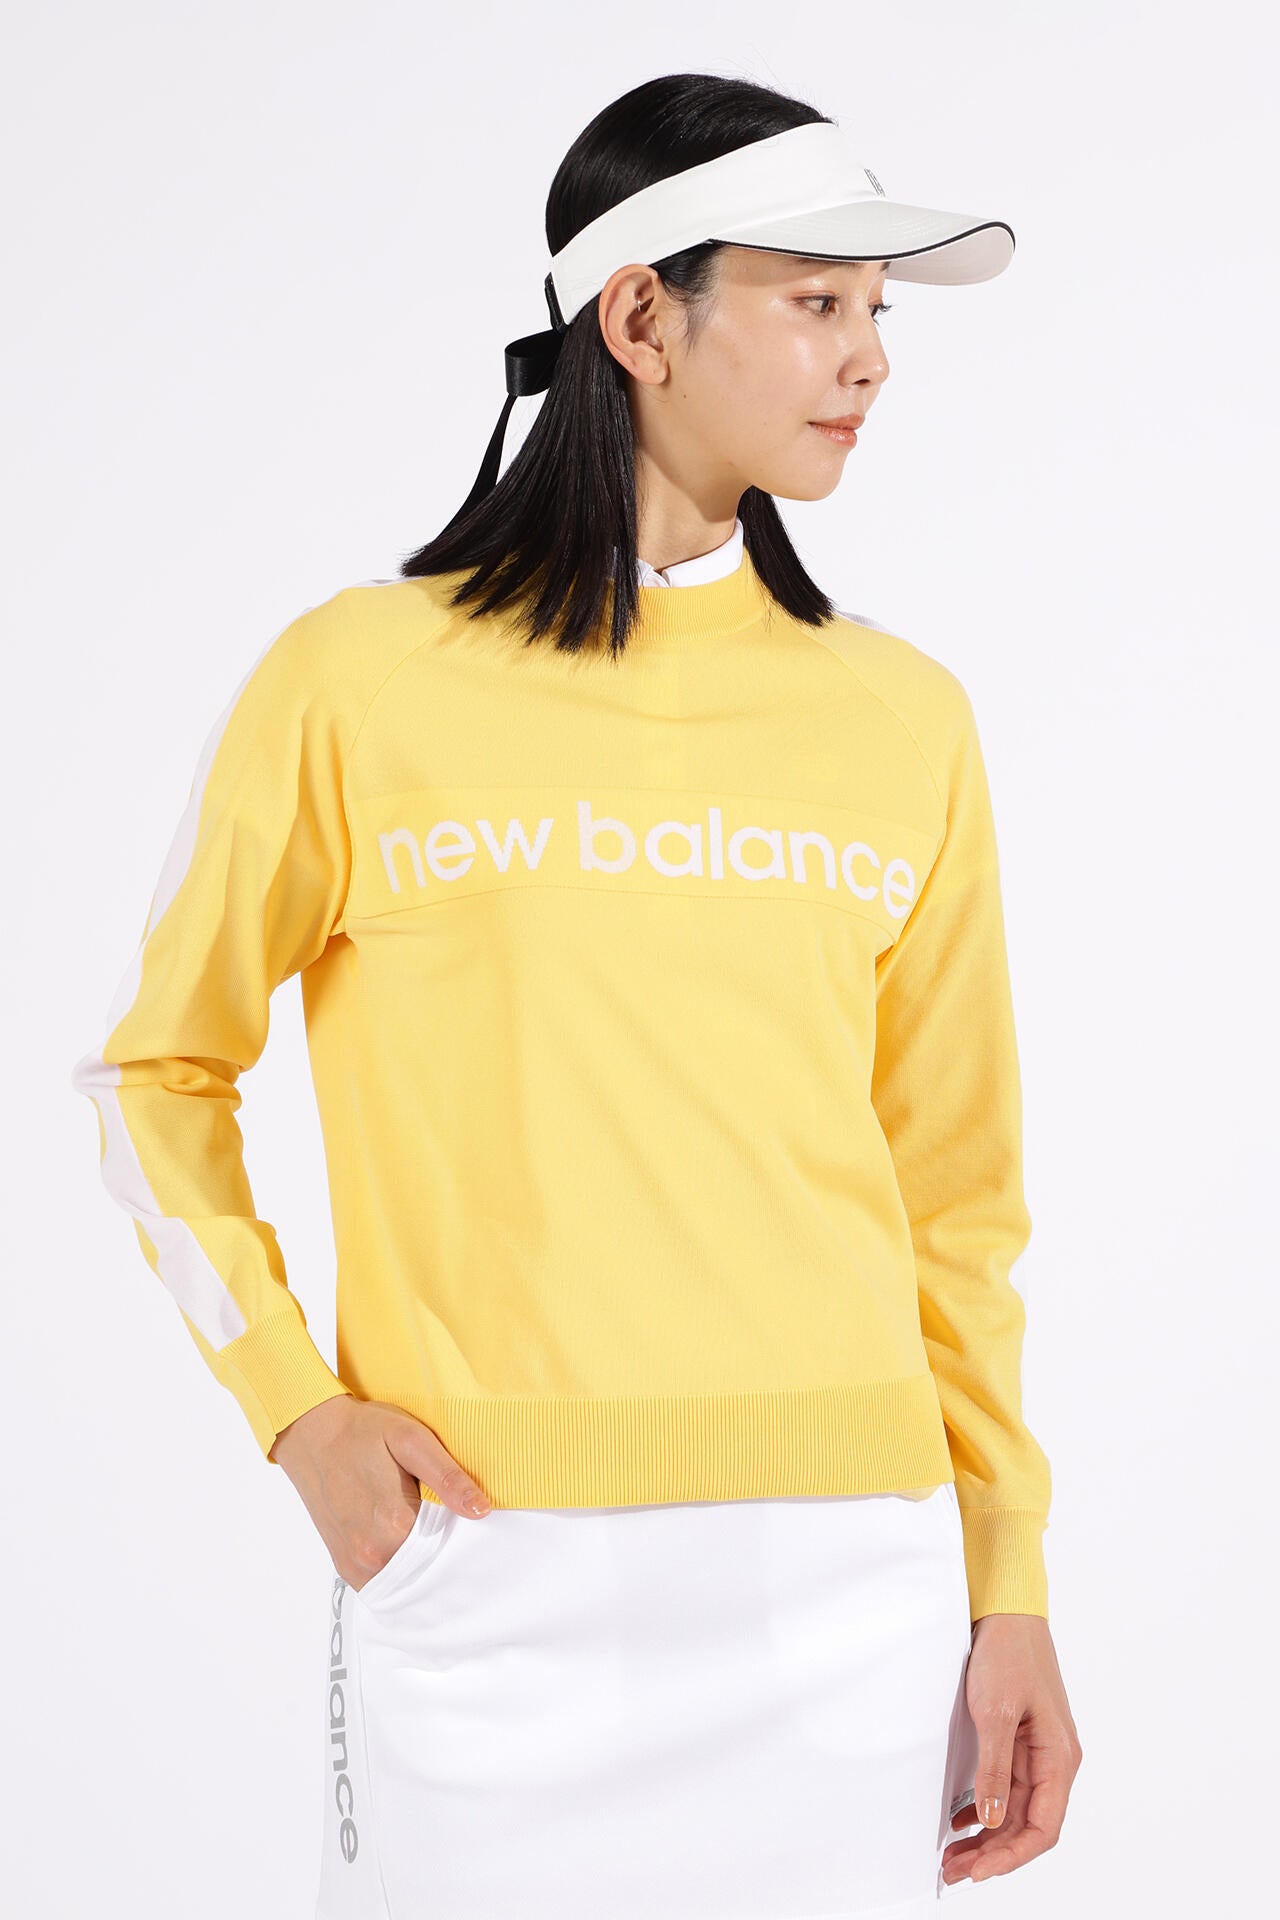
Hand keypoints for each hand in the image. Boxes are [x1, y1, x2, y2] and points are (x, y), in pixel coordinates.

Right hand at [268, 1394, 491, 1590]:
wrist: (311, 1435)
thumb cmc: (362, 1432)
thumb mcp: (411, 1440)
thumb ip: (447, 1477)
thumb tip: (482, 1510)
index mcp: (394, 1524)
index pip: (451, 1551)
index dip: (468, 1537)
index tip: (476, 1523)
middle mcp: (372, 1553)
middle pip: (430, 1570)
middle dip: (448, 1554)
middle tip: (455, 1524)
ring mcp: (355, 1564)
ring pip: (407, 1582)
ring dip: (424, 1566)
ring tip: (432, 1532)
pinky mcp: (345, 1566)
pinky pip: (384, 1584)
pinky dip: (401, 1573)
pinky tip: (408, 1545)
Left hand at [940, 1612, 1081, 1885]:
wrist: (1007, 1611)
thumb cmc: (1008, 1653)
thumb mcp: (994, 1711)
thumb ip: (995, 1768)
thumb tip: (994, 1821)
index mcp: (1059, 1758)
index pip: (1042, 1829)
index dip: (1010, 1857)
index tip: (977, 1871)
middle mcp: (1054, 1761)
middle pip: (1028, 1825)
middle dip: (993, 1854)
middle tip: (953, 1870)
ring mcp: (1038, 1751)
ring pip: (1016, 1810)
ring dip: (987, 1836)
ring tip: (953, 1855)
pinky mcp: (1020, 1740)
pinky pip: (1008, 1787)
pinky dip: (986, 1809)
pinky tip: (962, 1820)